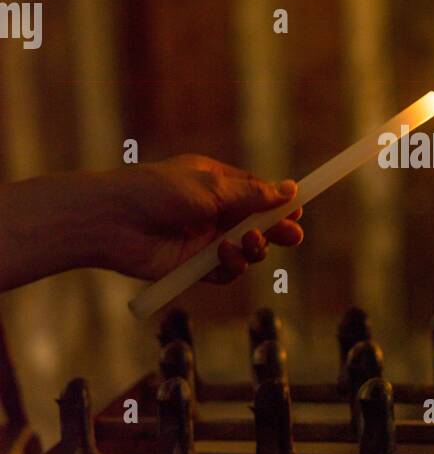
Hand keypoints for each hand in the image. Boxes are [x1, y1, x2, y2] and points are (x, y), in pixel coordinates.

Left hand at [96, 154, 302, 282]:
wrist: (112, 222)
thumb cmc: (156, 192)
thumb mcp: (212, 187)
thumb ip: (253, 195)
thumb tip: (290, 190)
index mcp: (215, 182)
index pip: (257, 192)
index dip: (279, 203)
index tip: (300, 209)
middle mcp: (212, 211)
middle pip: (256, 223)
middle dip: (275, 230)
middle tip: (293, 236)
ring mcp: (203, 239)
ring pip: (245, 250)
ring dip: (252, 248)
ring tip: (245, 242)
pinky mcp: (193, 266)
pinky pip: (226, 270)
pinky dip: (230, 265)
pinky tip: (221, 256)